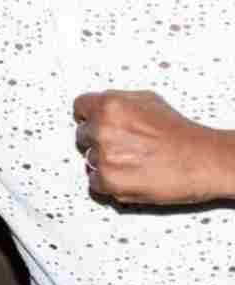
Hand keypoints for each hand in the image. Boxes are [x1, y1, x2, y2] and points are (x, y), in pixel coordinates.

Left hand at [74, 89, 223, 204]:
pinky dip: (108, 183)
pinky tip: (128, 176)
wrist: (204, 161)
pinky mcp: (109, 181)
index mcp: (110, 105)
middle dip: (98, 140)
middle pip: (82, 135)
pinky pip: (94, 183)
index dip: (88, 116)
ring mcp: (104, 156)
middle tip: (122, 145)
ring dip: (104, 162)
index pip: (79, 107)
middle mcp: (103, 129)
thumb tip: (101, 108)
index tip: (91, 122)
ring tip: (132, 161)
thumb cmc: (182, 134)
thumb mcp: (148, 101)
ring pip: (89, 160)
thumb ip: (118, 103)